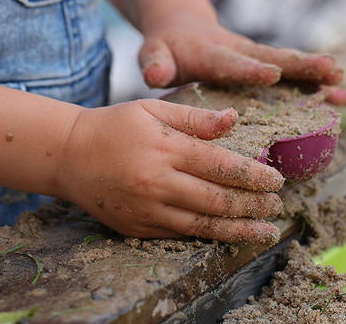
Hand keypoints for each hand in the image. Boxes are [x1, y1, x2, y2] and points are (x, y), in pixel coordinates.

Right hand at [57, 99, 283, 245]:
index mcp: (165, 148)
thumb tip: (235, 119)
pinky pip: (180, 235)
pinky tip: (228, 235)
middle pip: (218, 200)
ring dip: (240, 230)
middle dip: (254, 205)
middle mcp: (158, 182)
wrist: (69, 156)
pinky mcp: (137, 228)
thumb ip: (195, 117)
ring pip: (203, 226)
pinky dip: (209, 236)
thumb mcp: (152, 109)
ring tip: (266, 231)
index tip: (277, 180)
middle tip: (276, 205)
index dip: (254, 176)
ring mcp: (147, 209)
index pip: (222, 166)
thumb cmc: (114, 126)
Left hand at [138, 12, 345, 104]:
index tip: (272, 74)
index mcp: (211, 54)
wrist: (183, 27)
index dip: (250, 69)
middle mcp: (239, 52)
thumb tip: (155, 74)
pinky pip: (291, 73)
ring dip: (315, 75)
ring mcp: (254, 58)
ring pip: (288, 65)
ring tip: (343, 85)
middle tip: (330, 71)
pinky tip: (339, 95)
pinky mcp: (263, 64)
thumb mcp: (154, 53)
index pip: (231, 62)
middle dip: (300, 66)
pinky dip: (314, 83)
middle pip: (272, 58)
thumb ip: (155, 63)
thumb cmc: (167, 47)